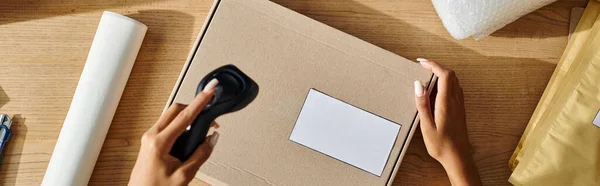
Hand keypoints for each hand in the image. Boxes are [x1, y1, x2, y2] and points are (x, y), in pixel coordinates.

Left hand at [129, 79, 219, 185]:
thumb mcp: (183, 176)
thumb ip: (200, 155)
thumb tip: (211, 139)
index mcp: (159, 143)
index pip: (185, 116)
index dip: (200, 101)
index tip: (210, 90)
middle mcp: (151, 136)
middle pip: (175, 110)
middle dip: (193, 107)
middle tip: (209, 111)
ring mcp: (148, 138)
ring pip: (170, 116)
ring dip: (187, 117)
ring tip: (202, 127)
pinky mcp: (150, 142)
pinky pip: (166, 125)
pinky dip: (180, 125)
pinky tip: (189, 135)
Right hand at [413, 58, 480, 185]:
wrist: (458, 157)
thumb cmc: (441, 145)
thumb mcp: (426, 126)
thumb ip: (422, 104)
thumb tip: (418, 84)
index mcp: (446, 103)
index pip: (444, 75)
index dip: (433, 65)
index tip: (421, 62)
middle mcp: (455, 101)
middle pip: (451, 75)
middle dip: (437, 66)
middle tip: (422, 65)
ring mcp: (459, 105)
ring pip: (454, 81)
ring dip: (442, 73)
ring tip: (427, 74)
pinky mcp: (460, 109)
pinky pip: (455, 89)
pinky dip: (446, 82)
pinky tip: (436, 89)